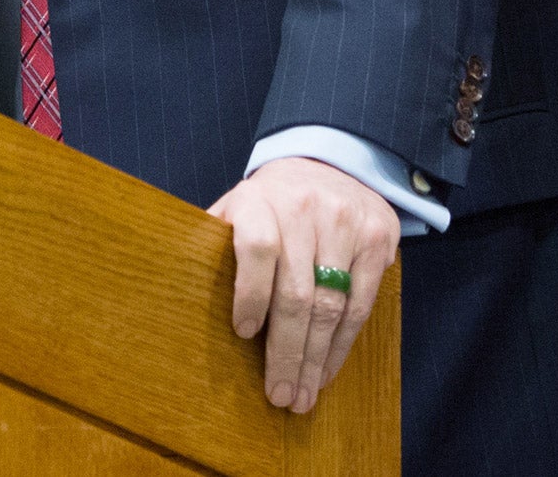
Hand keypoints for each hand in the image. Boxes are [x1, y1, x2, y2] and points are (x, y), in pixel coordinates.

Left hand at [206, 156, 398, 413]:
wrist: (329, 162)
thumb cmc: (269, 203)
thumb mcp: (236, 208)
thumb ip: (214, 245)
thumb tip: (180, 299)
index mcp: (259, 199)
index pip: (257, 246)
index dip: (250, 293)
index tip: (244, 333)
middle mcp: (304, 208)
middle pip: (298, 292)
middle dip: (287, 352)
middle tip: (280, 395)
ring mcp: (346, 222)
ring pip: (331, 305)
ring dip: (316, 359)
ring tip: (303, 395)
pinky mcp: (377, 239)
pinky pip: (361, 304)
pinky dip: (342, 345)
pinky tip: (326, 369)